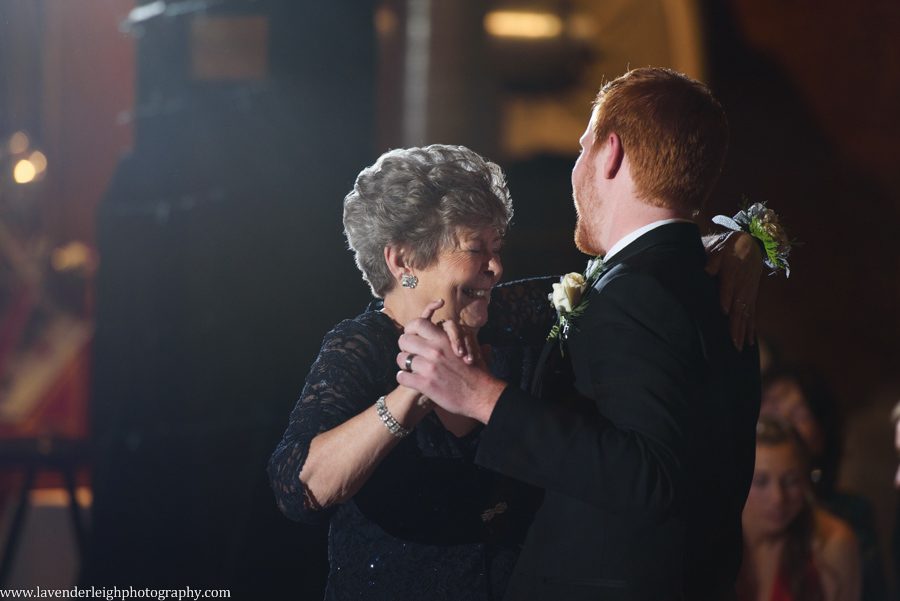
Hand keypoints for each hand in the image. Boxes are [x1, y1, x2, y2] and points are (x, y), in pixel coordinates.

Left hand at [396, 301, 504, 422]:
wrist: (481, 395)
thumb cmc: (477, 372)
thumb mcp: (468, 346)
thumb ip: (455, 337)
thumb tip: (450, 327)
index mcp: (443, 339)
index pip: (417, 323)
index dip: (411, 329)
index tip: (412, 337)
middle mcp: (434, 350)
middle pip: (404, 340)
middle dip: (405, 347)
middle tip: (411, 355)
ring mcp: (428, 367)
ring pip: (401, 359)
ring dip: (405, 364)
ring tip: (411, 370)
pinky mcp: (425, 384)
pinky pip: (402, 376)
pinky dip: (404, 379)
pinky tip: (411, 381)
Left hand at [705, 231, 762, 350]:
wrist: (750, 244)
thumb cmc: (727, 247)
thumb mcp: (718, 247)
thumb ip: (712, 259)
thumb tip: (707, 271)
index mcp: (733, 271)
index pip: (729, 287)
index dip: (726, 298)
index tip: (724, 311)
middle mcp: (743, 285)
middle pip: (739, 307)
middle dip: (736, 325)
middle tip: (733, 342)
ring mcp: (749, 293)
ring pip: (746, 315)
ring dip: (743, 332)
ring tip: (739, 348)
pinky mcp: (751, 297)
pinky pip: (752, 315)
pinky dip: (751, 329)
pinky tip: (750, 343)